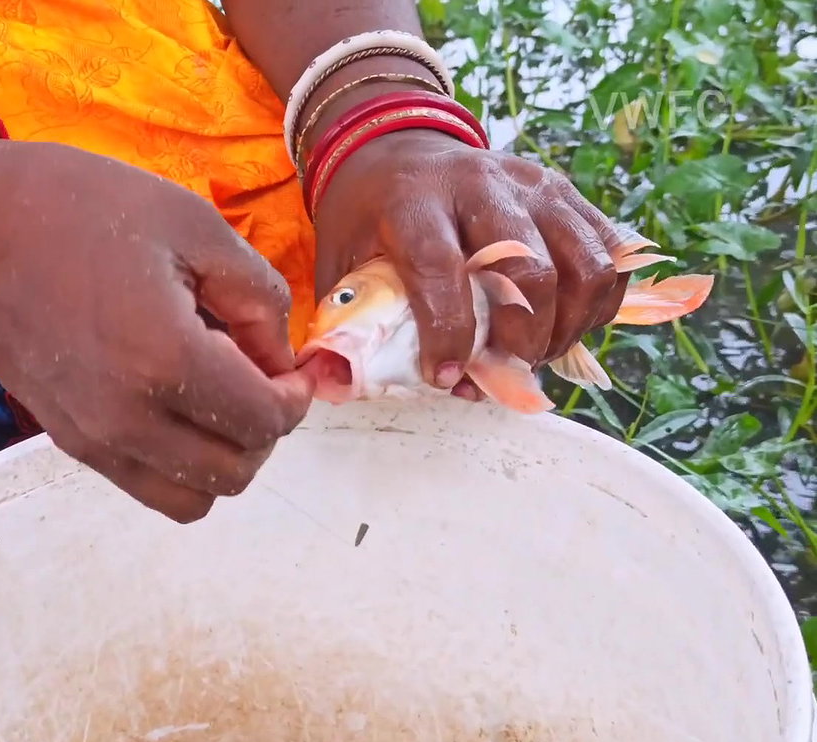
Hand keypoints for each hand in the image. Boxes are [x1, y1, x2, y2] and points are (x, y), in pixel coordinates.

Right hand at [0, 137, 312, 521]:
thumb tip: (281, 359)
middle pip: (235, 472)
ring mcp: (92, 439)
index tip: (291, 362)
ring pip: (191, 499)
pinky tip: (174, 403)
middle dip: (265, 429)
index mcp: (165, 361)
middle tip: (259, 376)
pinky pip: (144, 484)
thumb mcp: (193, 224)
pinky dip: (177, 463)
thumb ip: (258, 298)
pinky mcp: (67, 441)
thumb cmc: (79, 208)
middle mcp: (128, 420)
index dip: (295, 394)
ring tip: (218, 399)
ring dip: (222, 458)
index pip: (265, 421)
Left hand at [312, 129, 627, 395]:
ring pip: (583, 264)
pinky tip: (565, 327)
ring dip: (567, 327)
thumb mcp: (339, 258)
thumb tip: (341, 387)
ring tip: (536, 354)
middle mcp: (480, 183)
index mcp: (413, 199)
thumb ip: (347, 321)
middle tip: (503, 370)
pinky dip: (598, 303)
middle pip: (527, 269)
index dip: (449, 332)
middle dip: (520, 339)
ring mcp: (533, 184)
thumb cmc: (368, 214)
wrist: (398, 147)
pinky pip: (609, 254)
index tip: (445, 376)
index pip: (440, 269)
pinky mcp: (566, 191)